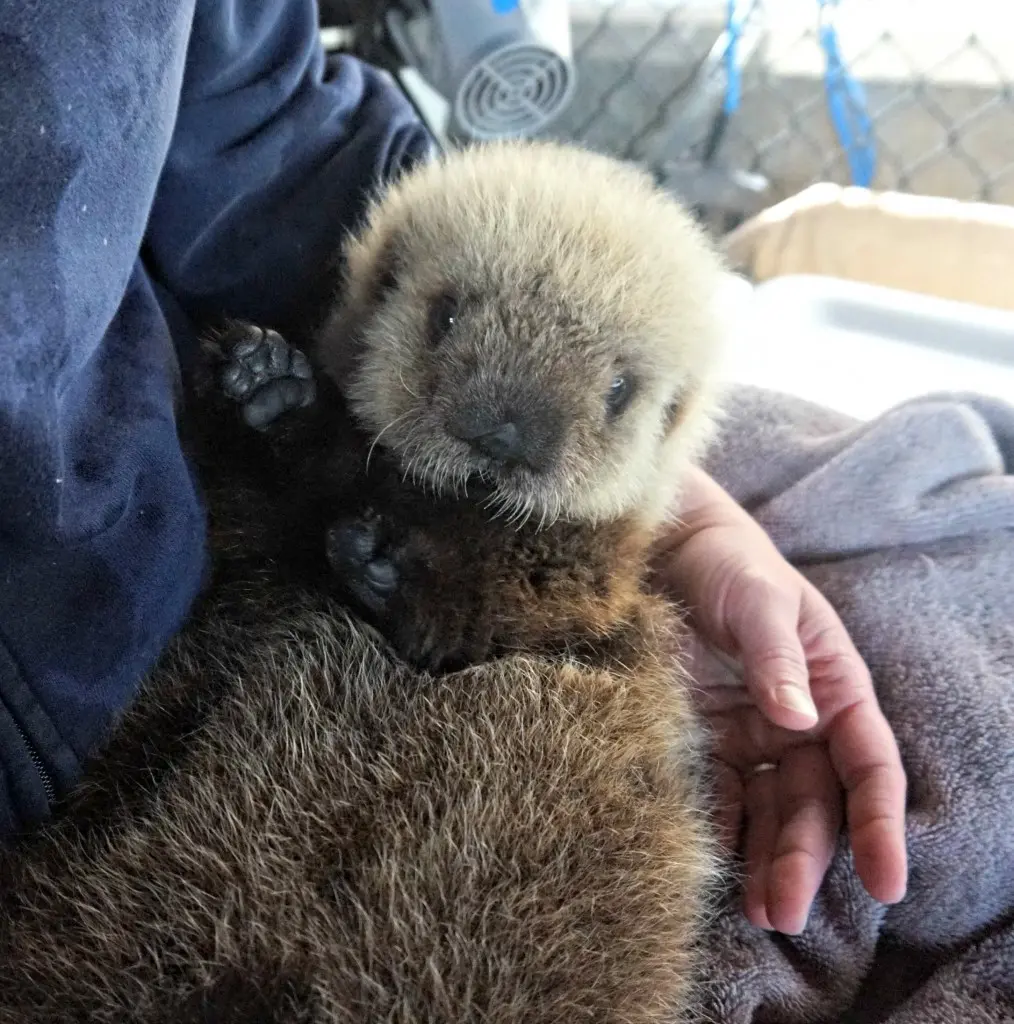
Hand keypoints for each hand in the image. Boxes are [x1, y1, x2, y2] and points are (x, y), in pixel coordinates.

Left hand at [650, 467, 907, 934]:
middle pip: (812, 802)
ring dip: (762, 861)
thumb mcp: (759, 601)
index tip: (886, 880)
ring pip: (766, 811)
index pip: (868, 765)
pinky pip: (716, 794)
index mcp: (834, 688)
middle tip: (781, 911)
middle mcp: (799, 722)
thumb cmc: (728, 564)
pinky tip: (707, 862)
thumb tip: (797, 721)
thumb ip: (777, 659)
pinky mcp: (703, 739)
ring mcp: (750, 735)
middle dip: (803, 858)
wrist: (666, 550)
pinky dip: (716, 830)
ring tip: (753, 910)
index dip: (879, 823)